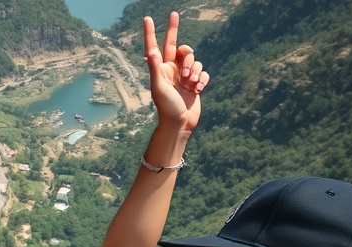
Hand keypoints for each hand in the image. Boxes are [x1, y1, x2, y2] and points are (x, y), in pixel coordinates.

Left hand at [143, 13, 208, 132]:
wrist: (179, 125)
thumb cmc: (166, 108)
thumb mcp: (159, 88)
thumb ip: (156, 69)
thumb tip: (151, 52)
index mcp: (161, 69)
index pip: (155, 47)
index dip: (150, 33)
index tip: (147, 18)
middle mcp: (172, 70)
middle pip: (178, 46)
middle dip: (178, 36)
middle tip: (175, 19)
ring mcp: (184, 76)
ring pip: (195, 60)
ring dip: (195, 69)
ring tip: (190, 83)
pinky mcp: (195, 83)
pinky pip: (204, 72)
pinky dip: (203, 79)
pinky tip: (198, 89)